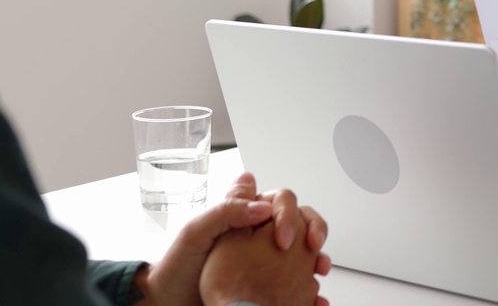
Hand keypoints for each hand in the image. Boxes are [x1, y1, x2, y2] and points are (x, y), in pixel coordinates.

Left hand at [136, 174, 330, 305]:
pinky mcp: (272, 284)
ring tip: (319, 270)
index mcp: (245, 215)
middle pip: (301, 220)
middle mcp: (261, 234)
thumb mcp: (195, 232)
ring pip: (306, 249)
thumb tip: (262, 207)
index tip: (283, 237)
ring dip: (319, 256)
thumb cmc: (178, 268)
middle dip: (314, 229)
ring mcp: (269, 259)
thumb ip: (226, 211)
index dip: (288, 212)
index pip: (279, 200)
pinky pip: (300, 283)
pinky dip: (311, 290)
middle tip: (312, 248)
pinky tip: (315, 296)